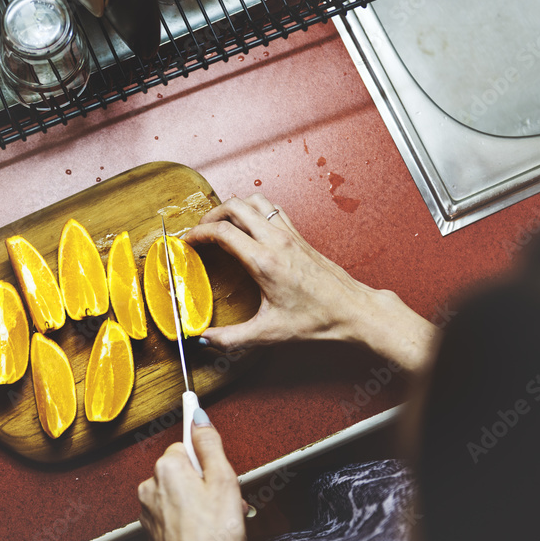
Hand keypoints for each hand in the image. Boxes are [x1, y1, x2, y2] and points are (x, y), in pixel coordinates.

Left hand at [138, 410, 244, 540]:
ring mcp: (149, 510)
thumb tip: (200, 419)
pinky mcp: (152, 530)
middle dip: (204, 482)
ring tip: (218, 520)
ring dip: (198, 502)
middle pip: (183, 470)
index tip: (197, 423)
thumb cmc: (213, 537)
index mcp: (167, 468)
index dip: (206, 458)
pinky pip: (172, 513)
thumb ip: (210, 446)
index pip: (186, 446)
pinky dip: (188, 518)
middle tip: (224, 500)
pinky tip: (205, 530)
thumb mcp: (223, 482)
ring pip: (178, 493)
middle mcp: (151, 485)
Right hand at [186, 195, 436, 374]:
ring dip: (233, 207)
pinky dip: (253, 209)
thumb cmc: (316, 319)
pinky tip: (249, 225)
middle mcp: (276, 240)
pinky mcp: (298, 235)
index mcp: (264, 261)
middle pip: (235, 206)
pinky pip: (271, 209)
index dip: (198, 233)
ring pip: (254, 201)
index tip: (188, 241)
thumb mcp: (268, 333)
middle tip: (201, 230)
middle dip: (211, 215)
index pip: (222, 232)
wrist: (351, 310)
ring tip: (221, 223)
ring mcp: (289, 234)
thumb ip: (230, 338)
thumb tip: (204, 339)